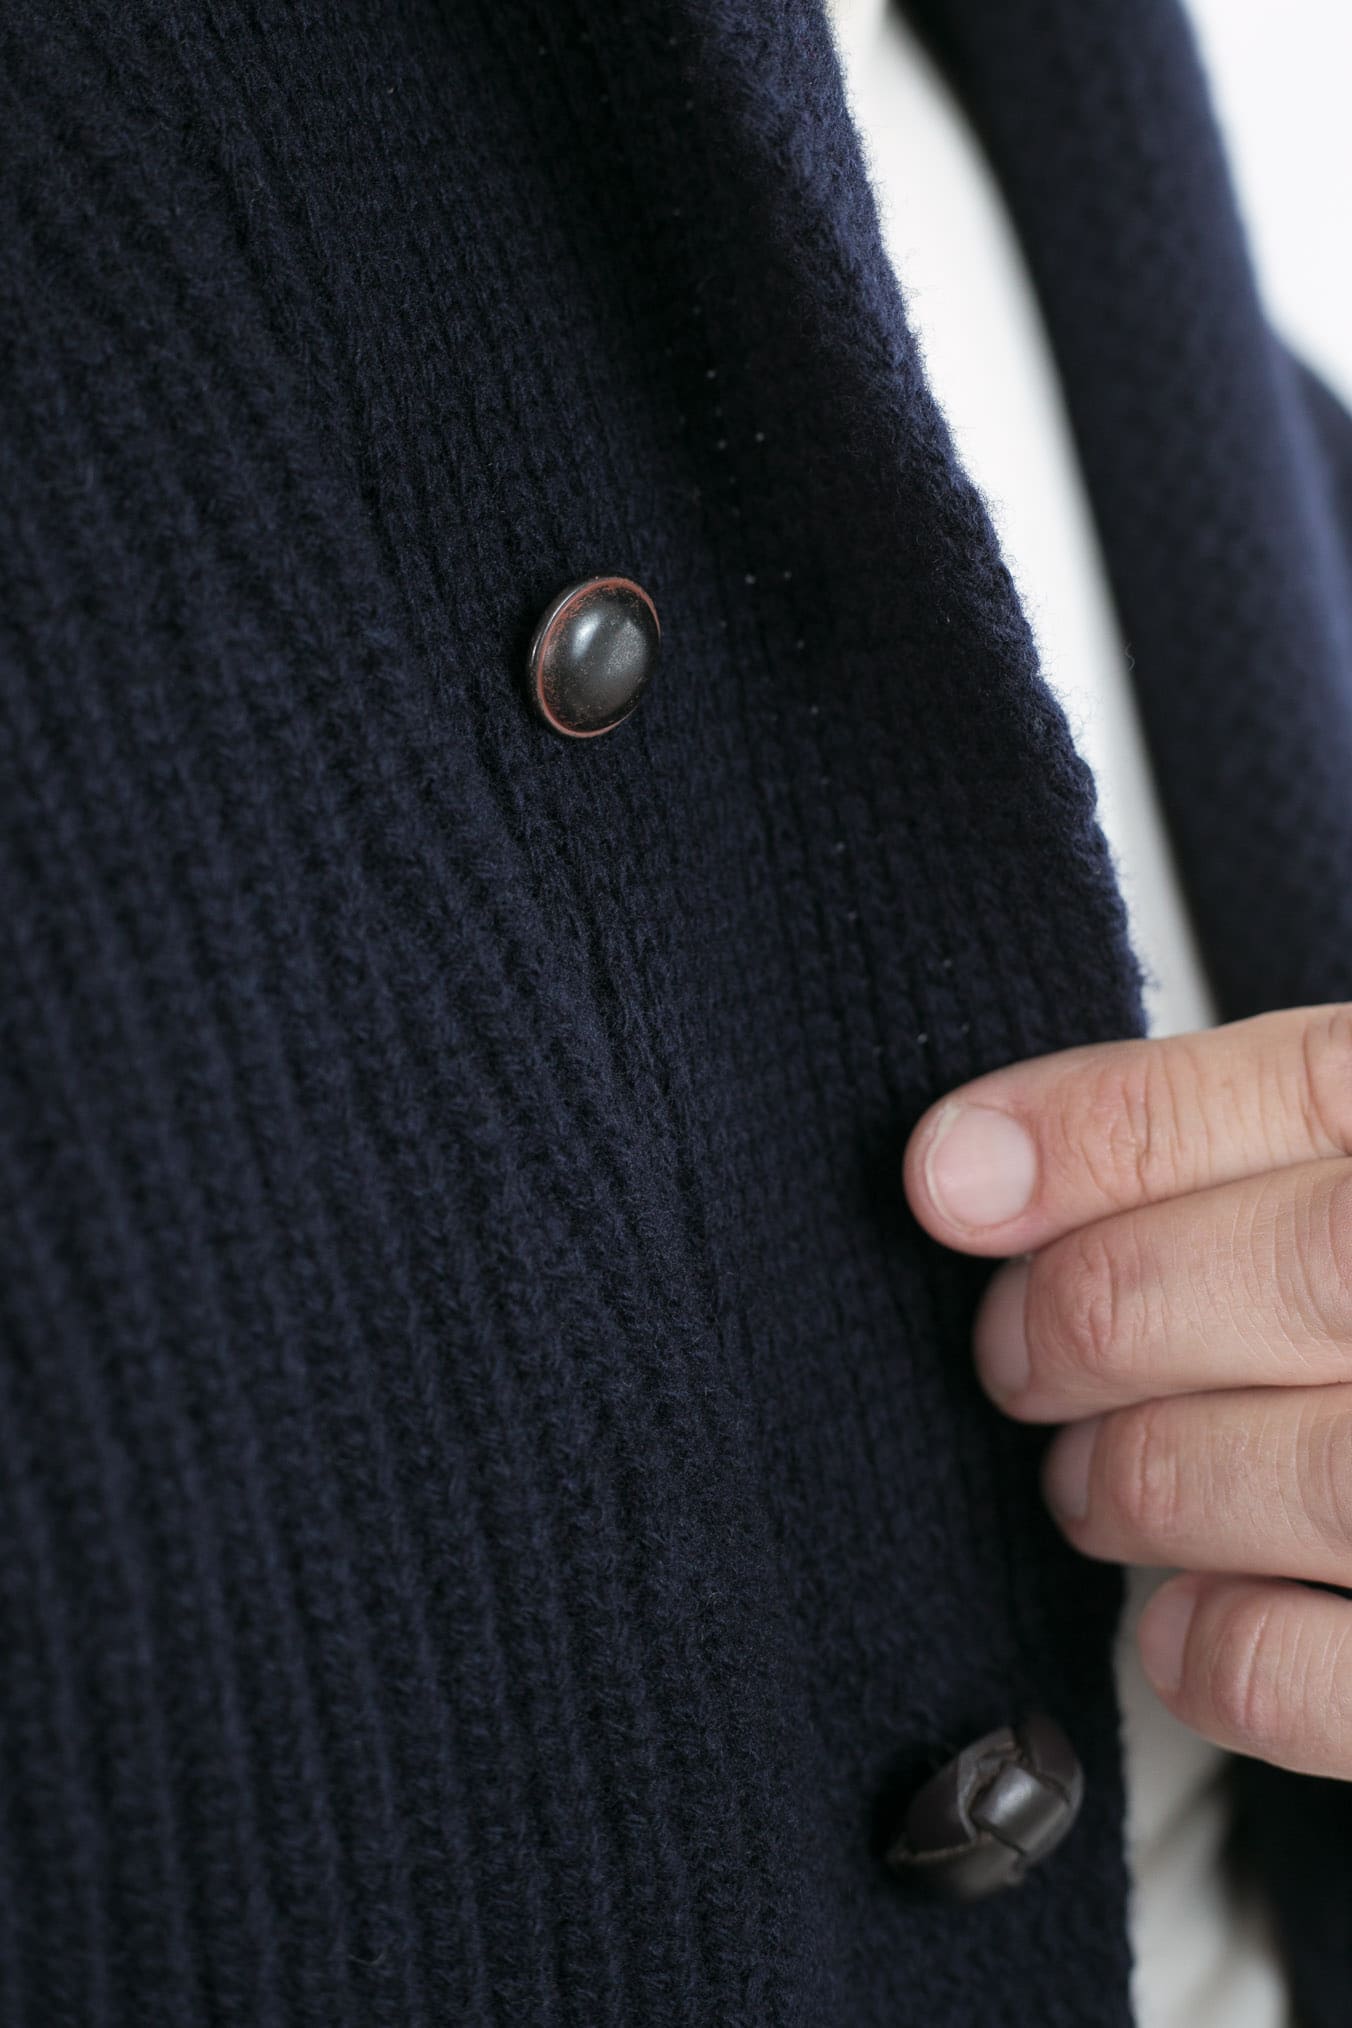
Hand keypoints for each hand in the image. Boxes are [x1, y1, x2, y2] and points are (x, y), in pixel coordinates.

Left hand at [902, 1005, 1351, 1780]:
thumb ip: (1260, 1140)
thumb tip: (969, 1161)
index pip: (1300, 1086)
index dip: (1095, 1134)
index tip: (949, 1177)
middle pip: (1297, 1275)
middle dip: (1097, 1316)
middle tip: (1019, 1352)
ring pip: (1308, 1470)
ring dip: (1140, 1480)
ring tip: (1090, 1483)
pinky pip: (1351, 1679)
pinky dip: (1225, 1655)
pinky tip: (1180, 1621)